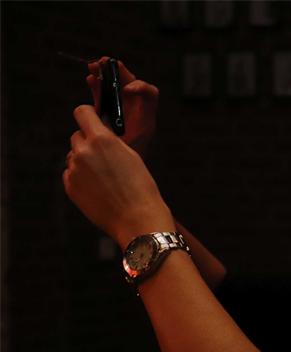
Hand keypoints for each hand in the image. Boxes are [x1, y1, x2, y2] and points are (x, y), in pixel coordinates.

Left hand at [64, 105, 173, 248]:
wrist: (137, 218)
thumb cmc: (141, 188)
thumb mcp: (131, 156)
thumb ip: (111, 142)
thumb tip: (97, 134)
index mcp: (102, 139)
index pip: (82, 112)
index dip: (88, 115)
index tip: (92, 120)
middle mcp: (84, 151)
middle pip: (76, 136)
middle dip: (87, 142)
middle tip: (104, 157)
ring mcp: (74, 170)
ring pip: (74, 157)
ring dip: (84, 162)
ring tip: (105, 179)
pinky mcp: (70, 187)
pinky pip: (71, 174)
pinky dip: (81, 179)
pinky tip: (99, 190)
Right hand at [87, 57, 158, 157]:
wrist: (119, 169)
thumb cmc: (129, 157)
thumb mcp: (131, 144)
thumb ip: (130, 123)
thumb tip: (120, 104)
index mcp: (145, 117)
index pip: (150, 94)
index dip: (141, 87)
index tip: (127, 90)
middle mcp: (135, 110)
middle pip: (129, 83)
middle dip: (117, 71)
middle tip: (104, 63)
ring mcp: (121, 110)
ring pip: (115, 86)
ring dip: (105, 75)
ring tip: (94, 66)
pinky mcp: (108, 112)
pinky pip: (104, 95)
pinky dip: (97, 86)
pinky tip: (90, 79)